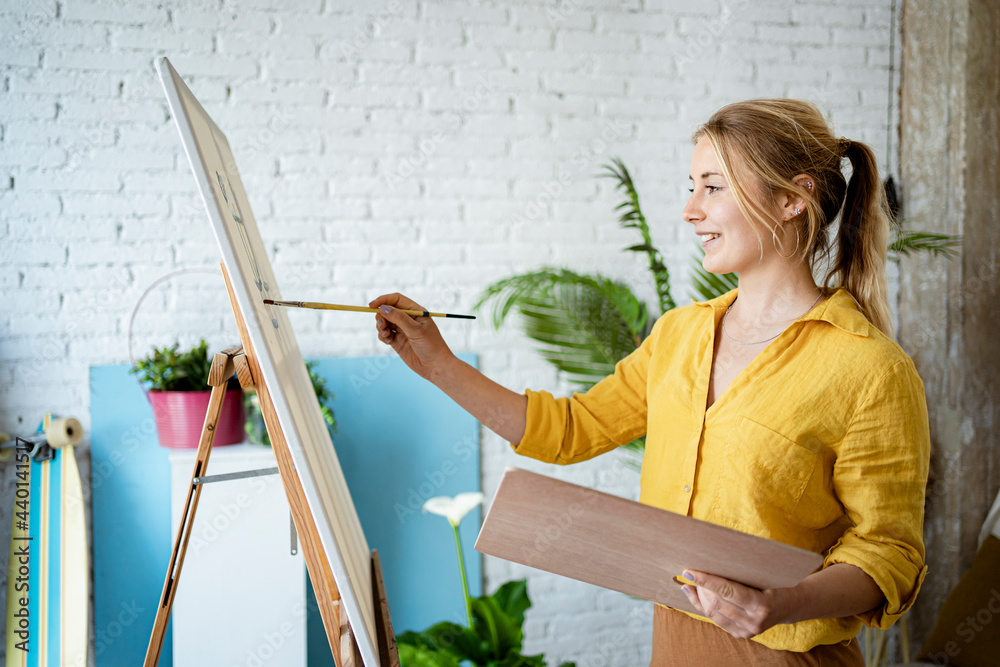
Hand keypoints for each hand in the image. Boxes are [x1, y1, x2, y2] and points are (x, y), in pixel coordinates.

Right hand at [369, 293, 455, 380]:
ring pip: (384, 322)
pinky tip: (388, 342)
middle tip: (382, 325)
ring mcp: (402, 330)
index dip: (383, 300)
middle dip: (381, 316)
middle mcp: (408, 319)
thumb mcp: (415, 330)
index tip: (371, 306)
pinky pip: (384, 334)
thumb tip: (383, 308)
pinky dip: (382, 336)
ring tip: (386, 335)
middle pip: (388, 310)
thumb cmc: (431, 346)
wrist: (435, 367)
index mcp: (416, 311)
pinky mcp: (397, 341)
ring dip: (381, 326)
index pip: (396, 300)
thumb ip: (399, 318)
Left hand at [678, 570, 796, 638]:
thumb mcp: (763, 575)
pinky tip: (694, 594)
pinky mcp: (741, 635)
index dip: (706, 580)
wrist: (789, 605)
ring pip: (713, 613)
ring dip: (700, 596)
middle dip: (701, 587)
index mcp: (761, 605)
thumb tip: (710, 560)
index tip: (689, 571)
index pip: (727, 591)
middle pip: (717, 603)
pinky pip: (716, 620)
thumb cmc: (775, 583)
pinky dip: (703, 606)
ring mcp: (748, 631)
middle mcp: (754, 622)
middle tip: (690, 573)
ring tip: (691, 582)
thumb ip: (740, 571)